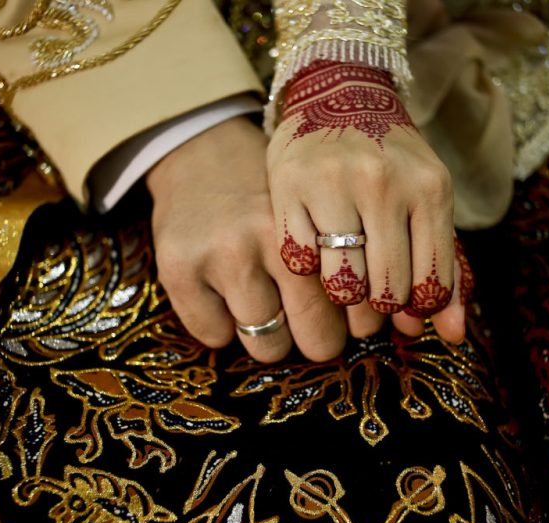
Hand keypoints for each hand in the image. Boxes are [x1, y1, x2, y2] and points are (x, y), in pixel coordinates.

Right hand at [147, 116, 346, 361]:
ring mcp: (220, 256)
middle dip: (320, 343)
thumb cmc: (270, 191)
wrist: (201, 152)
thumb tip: (369, 322)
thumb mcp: (312, 208)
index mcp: (311, 223)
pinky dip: (222, 329)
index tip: (352, 327)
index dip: (356, 326)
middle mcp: (267, 239)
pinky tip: (225, 301)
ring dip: (272, 341)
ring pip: (266, 344)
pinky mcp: (179, 270)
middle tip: (317, 336)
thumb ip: (337, 256)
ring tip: (270, 316)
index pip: (350, 304)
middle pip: (314, 334)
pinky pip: (214, 335)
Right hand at [267, 61, 465, 341]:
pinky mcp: (287, 186)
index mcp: (429, 189)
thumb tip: (453, 336)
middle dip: (378, 306)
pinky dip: (306, 267)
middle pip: (384, 291)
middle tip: (370, 292)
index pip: (429, 286)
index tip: (404, 299)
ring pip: (341, 283)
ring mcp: (332, 183)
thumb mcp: (429, 200)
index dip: (416, 307)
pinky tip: (313, 249)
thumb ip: (446, 268)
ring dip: (343, 293)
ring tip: (345, 277)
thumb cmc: (392, 158)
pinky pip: (297, 259)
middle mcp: (383, 184)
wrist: (340, 91)